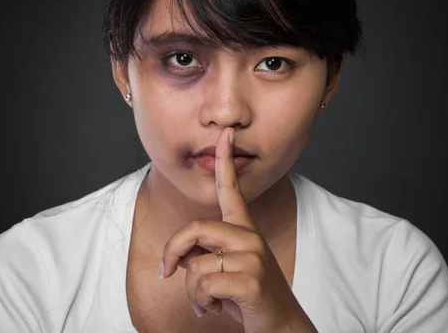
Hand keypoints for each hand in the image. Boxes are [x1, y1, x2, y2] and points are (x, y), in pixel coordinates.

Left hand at [159, 127, 316, 332]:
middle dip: (172, 251)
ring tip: (208, 301)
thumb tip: (175, 258)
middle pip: (195, 228)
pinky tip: (214, 309)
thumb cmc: (247, 297)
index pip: (232, 189)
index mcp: (244, 230)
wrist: (280, 327)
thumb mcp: (225, 269)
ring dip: (192, 292)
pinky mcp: (251, 280)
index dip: (226, 161)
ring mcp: (253, 257)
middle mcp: (250, 237)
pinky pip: (203, 286)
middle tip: (166, 271)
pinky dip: (200, 303)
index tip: (226, 133)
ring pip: (195, 266)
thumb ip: (204, 253)